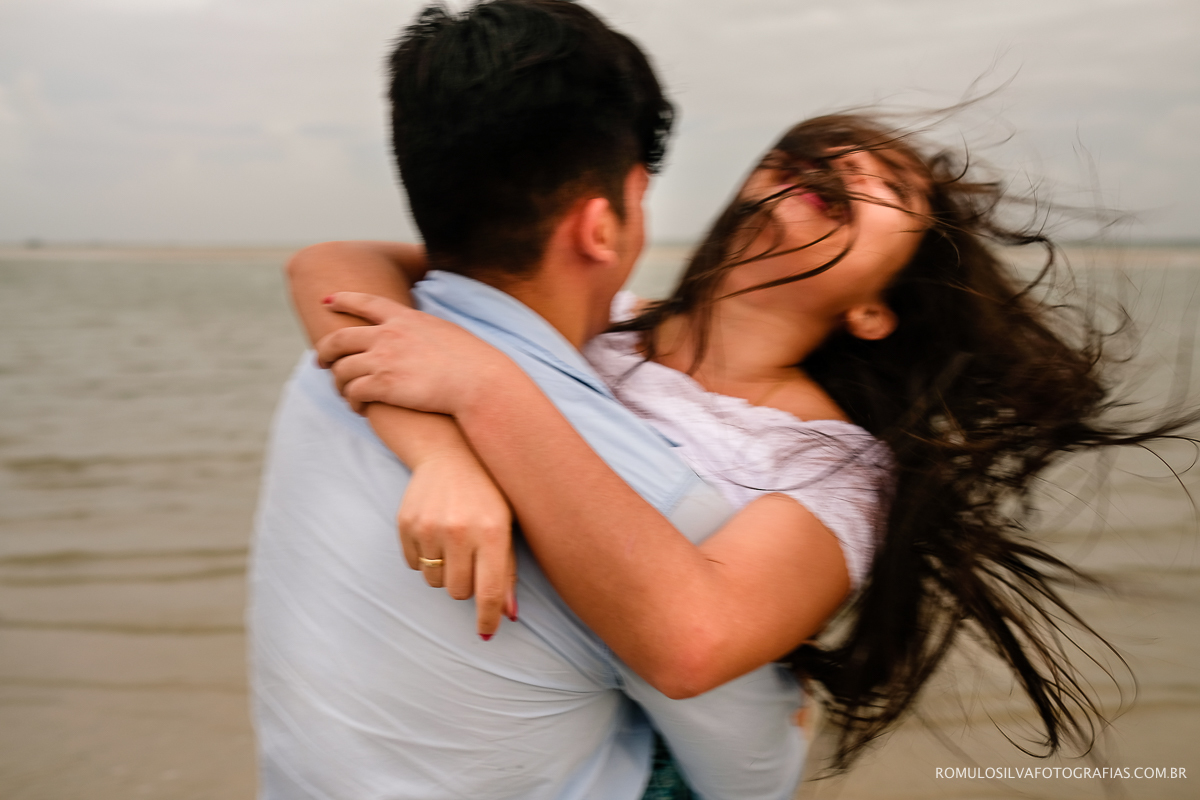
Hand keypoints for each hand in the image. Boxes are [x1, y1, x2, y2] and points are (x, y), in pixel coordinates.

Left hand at [315, 292, 513, 414]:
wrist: (479, 382)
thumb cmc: (473, 363)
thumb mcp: (446, 333)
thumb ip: (425, 331)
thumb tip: (422, 335)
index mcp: (404, 318)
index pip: (365, 303)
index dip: (343, 299)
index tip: (327, 301)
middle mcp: (388, 334)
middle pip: (340, 338)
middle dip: (325, 351)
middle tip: (321, 362)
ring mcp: (383, 358)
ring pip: (342, 370)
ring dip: (340, 384)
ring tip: (348, 395)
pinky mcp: (382, 384)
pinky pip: (353, 393)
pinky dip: (352, 402)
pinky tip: (360, 409)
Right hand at [400, 450, 517, 638]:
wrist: (450, 451)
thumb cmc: (489, 492)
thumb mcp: (507, 526)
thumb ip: (507, 571)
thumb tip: (508, 615)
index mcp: (492, 532)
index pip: (488, 591)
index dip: (487, 617)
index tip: (486, 633)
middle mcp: (459, 531)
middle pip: (457, 592)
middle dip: (465, 585)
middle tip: (472, 561)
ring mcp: (429, 527)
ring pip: (434, 581)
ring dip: (445, 571)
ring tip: (454, 542)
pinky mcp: (406, 523)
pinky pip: (414, 565)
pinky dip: (425, 557)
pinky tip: (436, 532)